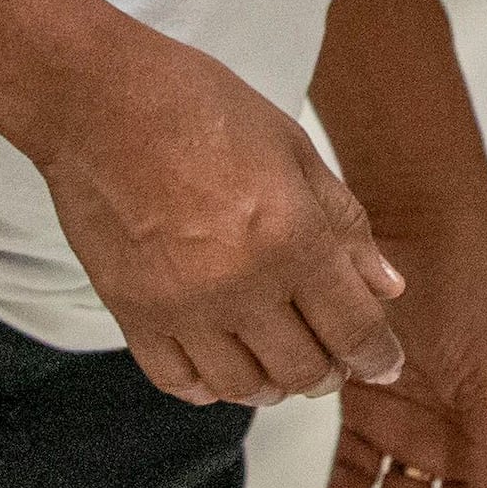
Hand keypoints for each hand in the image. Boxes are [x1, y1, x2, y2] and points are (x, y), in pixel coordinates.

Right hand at [22, 16, 409, 408]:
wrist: (99, 102)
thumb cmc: (201, 108)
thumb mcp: (294, 151)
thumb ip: (345, 225)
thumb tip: (387, 288)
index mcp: (292, 238)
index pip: (352, 328)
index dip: (378, 357)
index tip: (385, 365)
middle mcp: (239, 285)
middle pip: (302, 370)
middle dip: (330, 372)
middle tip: (335, 360)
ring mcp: (181, 307)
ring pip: (242, 386)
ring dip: (272, 385)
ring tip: (280, 361)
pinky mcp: (131, 313)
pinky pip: (178, 379)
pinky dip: (208, 385)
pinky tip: (223, 365)